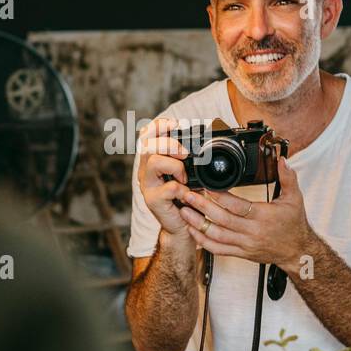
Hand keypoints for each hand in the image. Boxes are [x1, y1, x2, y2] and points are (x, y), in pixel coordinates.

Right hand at [137, 117, 196, 236]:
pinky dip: (181, 188)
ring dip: (175, 166)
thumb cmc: (186, 199)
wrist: (183, 227)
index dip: (158, 126)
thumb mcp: (188, 174)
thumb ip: (188, 160)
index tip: (175, 123)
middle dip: (169, 143)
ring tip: (185, 178)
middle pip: (148, 145)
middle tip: (185, 153)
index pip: (147, 135)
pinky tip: (186, 194)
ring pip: (154, 162)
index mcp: (153, 160)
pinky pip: (167, 188)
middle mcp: (146, 171)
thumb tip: (204, 140)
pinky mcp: (153, 201)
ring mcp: (147, 186)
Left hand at [178, 155, 314, 269]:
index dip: (220, 197)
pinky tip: (192, 231)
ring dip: (197, 224)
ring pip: (216, 236)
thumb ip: (288, 178)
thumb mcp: (295, 199)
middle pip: (222, 220)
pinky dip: (203, 241)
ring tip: (184, 212)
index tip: (206, 186)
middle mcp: (252, 232)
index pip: (237, 206)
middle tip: (187, 195)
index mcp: (263, 217)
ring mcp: (245, 244)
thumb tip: (283, 160)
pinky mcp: (241, 253)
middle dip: (202, 207)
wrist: (297, 252)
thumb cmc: (294, 225)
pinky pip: (218, 250)